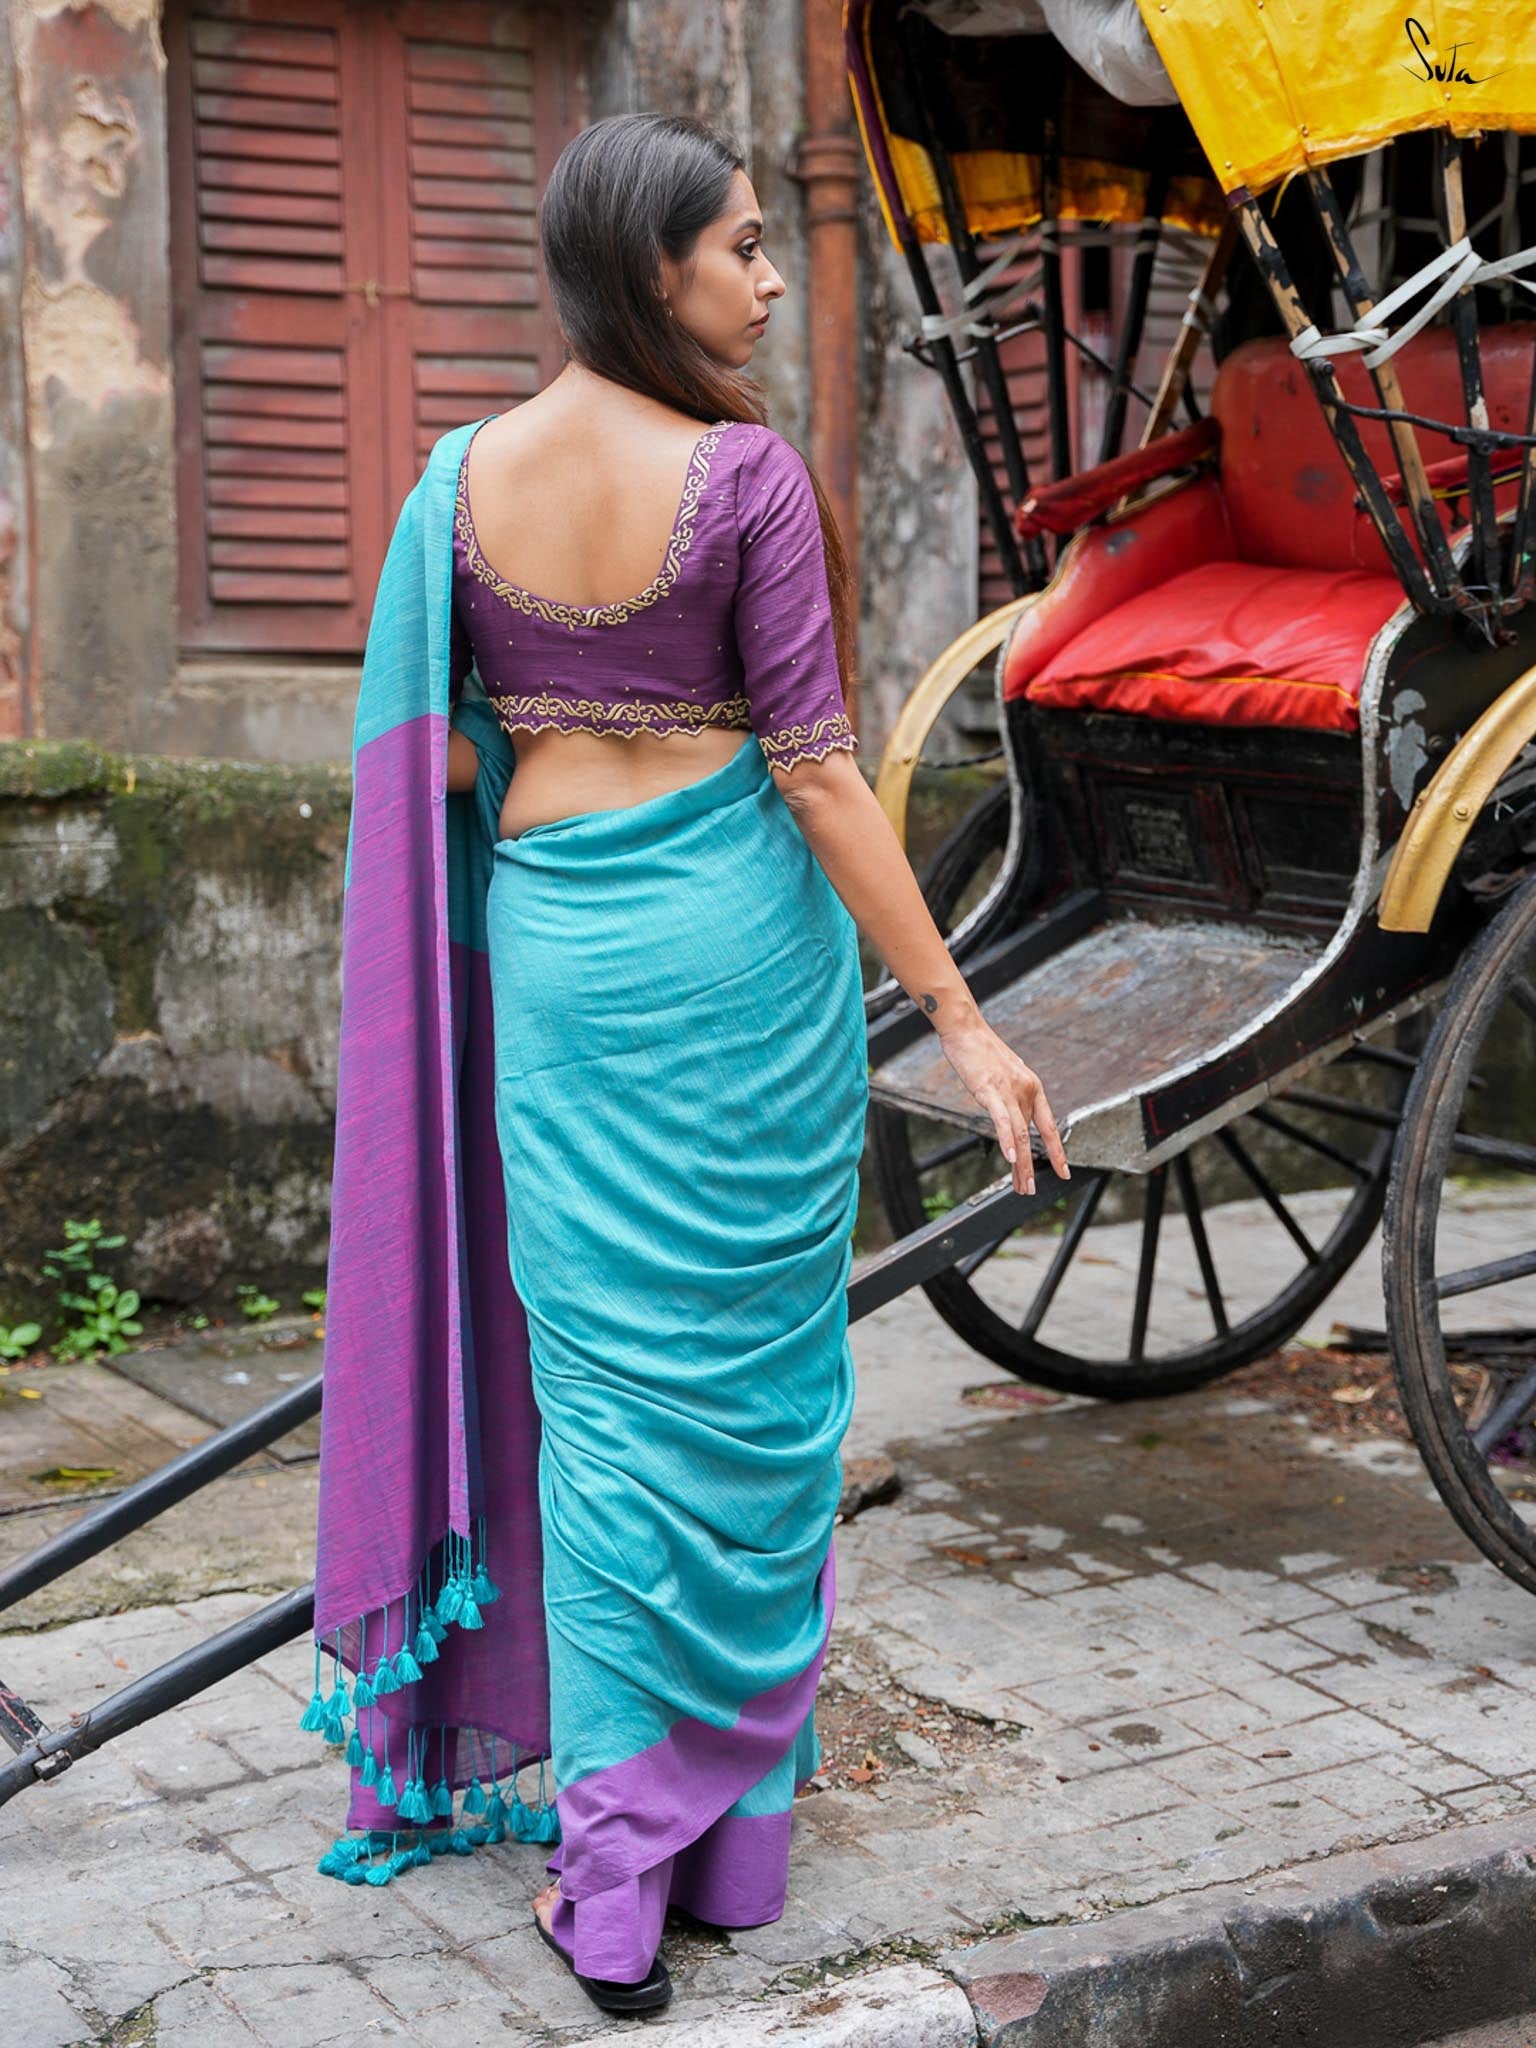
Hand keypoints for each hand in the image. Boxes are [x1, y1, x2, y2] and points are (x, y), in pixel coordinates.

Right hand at [937, 1020, 1068, 1195]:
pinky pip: (1002, 1121)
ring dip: (1022, 1164)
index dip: (1057, 1151)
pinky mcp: (990, 1091)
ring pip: (1020, 1135)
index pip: (1049, 1126)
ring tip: (1023, 1186)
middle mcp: (1026, 1091)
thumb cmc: (981, 1051)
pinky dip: (1007, 1141)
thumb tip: (1013, 1114)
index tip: (1063, 1170)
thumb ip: (1013, 1095)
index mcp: (1032, 1087)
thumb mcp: (1005, 1075)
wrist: (966, 1029)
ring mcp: (1009, 1091)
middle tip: (1032, 1190)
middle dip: (1034, 1167)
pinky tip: (1010, 1158)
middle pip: (1034, 1136)